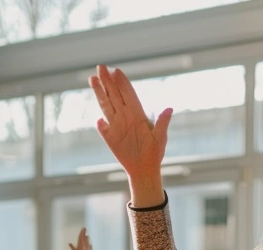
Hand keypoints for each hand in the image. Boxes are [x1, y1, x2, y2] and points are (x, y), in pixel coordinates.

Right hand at [91, 65, 170, 205]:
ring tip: (92, 79)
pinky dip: (101, 124)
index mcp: (138, 114)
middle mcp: (125, 116)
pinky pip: (103, 128)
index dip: (122, 82)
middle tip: (101, 66)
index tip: (116, 70)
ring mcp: (116, 125)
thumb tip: (169, 108)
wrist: (144, 170)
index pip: (128, 94)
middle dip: (108, 81)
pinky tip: (99, 120)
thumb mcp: (160, 138)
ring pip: (106, 105)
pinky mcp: (110, 137)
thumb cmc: (155, 153)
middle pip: (115, 95)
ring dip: (99, 93)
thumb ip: (163, 123)